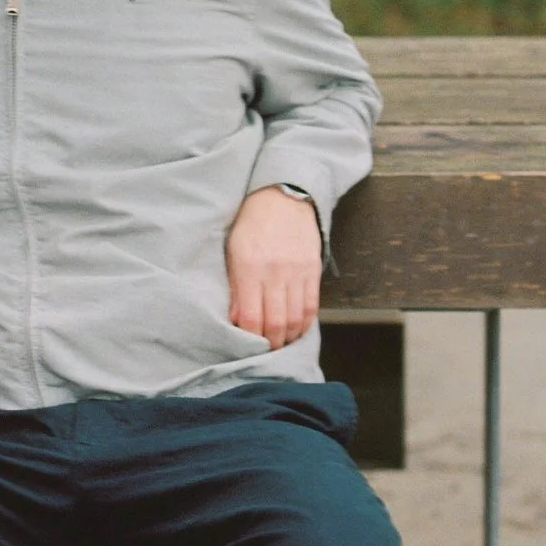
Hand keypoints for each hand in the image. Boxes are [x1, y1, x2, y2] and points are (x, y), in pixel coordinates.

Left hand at [227, 185, 321, 348]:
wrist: (282, 196)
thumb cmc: (251, 223)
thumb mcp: (232, 251)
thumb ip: (235, 287)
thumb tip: (236, 319)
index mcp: (249, 268)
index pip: (251, 317)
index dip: (251, 338)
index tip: (248, 344)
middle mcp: (275, 272)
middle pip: (276, 323)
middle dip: (271, 344)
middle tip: (266, 350)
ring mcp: (297, 271)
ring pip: (296, 318)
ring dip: (289, 337)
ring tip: (281, 342)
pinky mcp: (313, 269)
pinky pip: (312, 305)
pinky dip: (305, 323)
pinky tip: (297, 328)